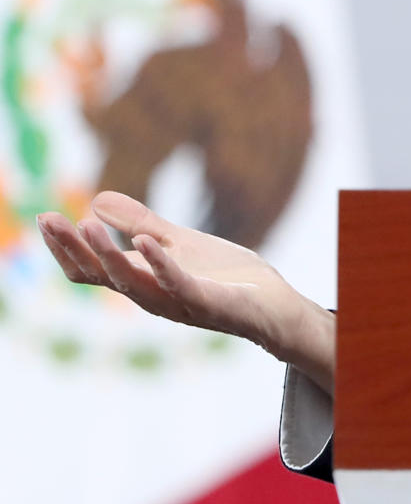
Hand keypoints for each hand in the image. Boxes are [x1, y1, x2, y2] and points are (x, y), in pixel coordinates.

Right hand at [36, 191, 335, 392]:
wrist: (273, 304)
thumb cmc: (224, 276)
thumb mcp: (177, 241)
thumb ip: (141, 222)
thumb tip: (95, 198)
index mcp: (141, 280)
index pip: (91, 269)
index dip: (65, 247)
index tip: (44, 218)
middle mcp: (151, 295)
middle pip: (101, 276)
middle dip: (74, 248)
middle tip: (50, 220)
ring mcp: (177, 302)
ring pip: (131, 282)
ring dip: (108, 253)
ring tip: (86, 224)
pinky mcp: (207, 302)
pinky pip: (177, 284)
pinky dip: (159, 263)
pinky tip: (144, 240)